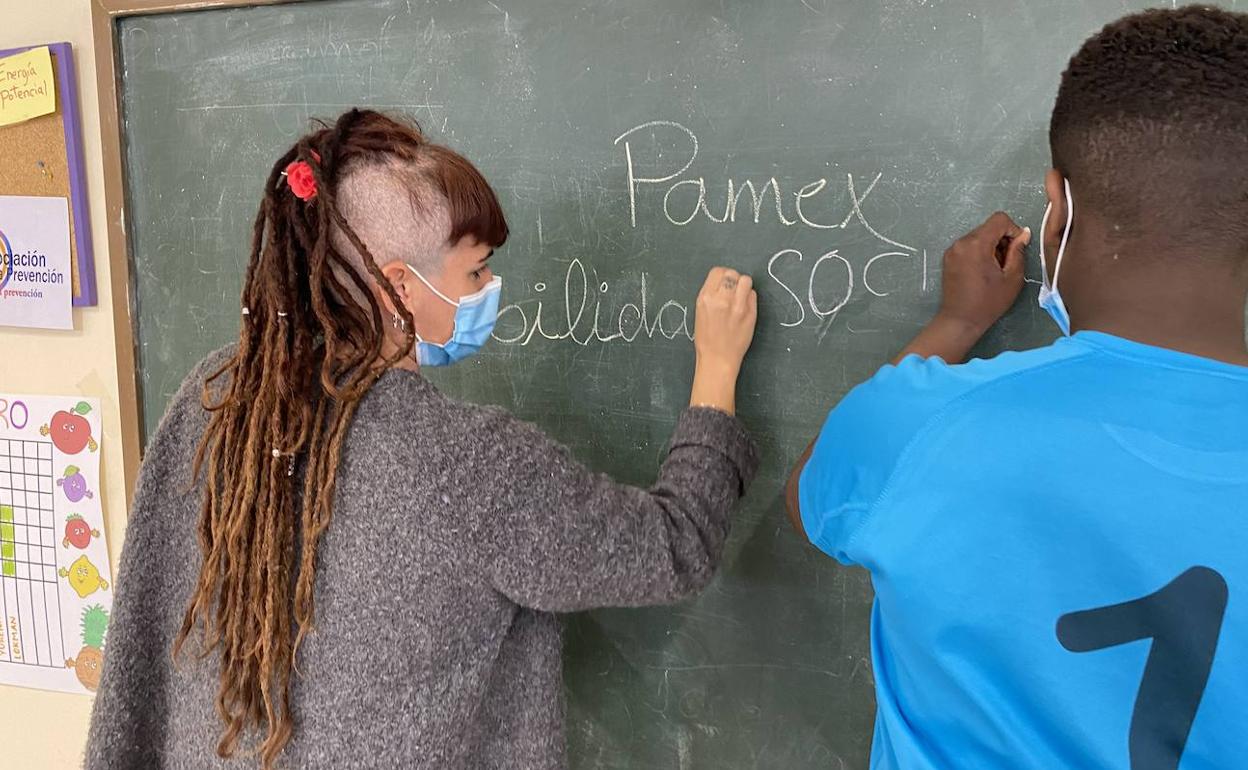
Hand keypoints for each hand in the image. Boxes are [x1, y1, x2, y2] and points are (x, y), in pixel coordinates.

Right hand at [690, 267, 757, 413]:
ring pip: (746, 280)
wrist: (717, 359)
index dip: (721, 275)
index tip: (723, 283)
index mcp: (705, 298)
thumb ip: (711, 295)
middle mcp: (721, 299)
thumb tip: (723, 282)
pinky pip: (753, 295)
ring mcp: (737, 306)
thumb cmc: (707, 338)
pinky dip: (750, 298)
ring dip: (743, 285)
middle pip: (732, 273)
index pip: (717, 271)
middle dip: (733, 279)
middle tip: (732, 290)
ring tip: (740, 296)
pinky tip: (744, 307)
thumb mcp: (700, 312)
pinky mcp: (750, 313)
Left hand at [939, 211, 1028, 335]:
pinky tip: (983, 271)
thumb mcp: (1012, 277)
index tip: (1016, 247)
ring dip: (991, 247)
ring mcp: (952, 250)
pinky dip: (980, 252)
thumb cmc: (988, 302)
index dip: (1013, 230)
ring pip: (979, 236)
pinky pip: (969, 246)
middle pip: (988, 228)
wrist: (960, 320)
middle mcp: (961, 242)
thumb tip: (1023, 234)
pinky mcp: (949, 258)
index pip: (999, 219)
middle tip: (1006, 263)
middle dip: (1002, 240)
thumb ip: (1018, 252)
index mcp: (976, 244)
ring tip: (995, 269)